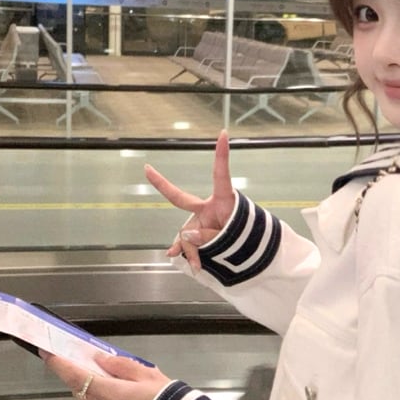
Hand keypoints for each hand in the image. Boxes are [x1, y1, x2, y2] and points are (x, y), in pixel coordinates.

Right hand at [145, 130, 234, 269]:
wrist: (250, 255)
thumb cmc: (245, 240)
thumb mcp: (229, 239)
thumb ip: (207, 237)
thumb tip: (185, 235)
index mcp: (222, 201)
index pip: (221, 175)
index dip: (222, 155)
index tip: (224, 134)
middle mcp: (208, 208)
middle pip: (181, 199)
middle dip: (163, 185)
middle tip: (148, 170)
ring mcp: (202, 221)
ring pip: (186, 233)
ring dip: (190, 249)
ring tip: (197, 265)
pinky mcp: (199, 234)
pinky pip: (188, 244)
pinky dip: (189, 254)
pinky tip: (191, 265)